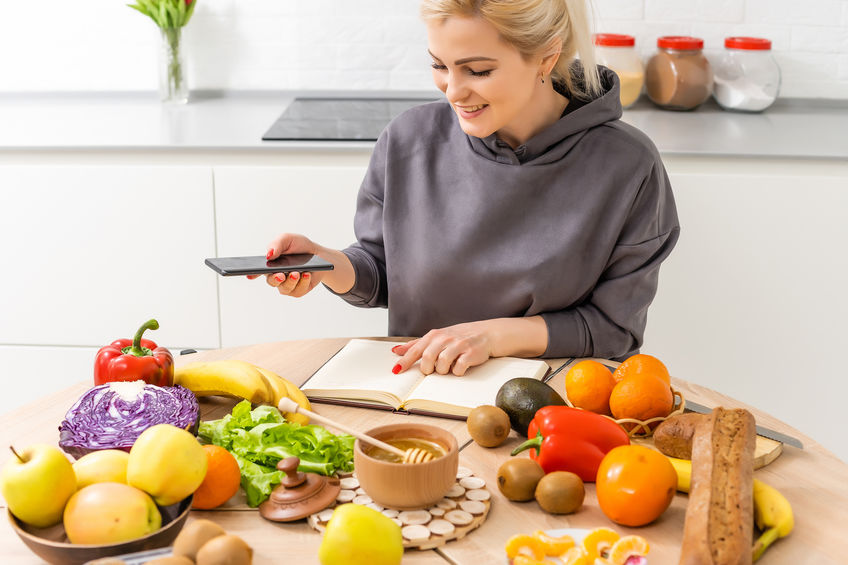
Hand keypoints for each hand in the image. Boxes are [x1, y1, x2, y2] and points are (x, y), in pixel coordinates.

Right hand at [247, 232, 355, 296]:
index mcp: (270, 264)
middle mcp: (276, 276)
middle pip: (271, 281)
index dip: (252, 273)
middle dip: (275, 279)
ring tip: (297, 272)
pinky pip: (298, 290)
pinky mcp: (298, 290)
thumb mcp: (288, 239)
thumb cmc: (299, 246)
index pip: (257, 270)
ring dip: (291, 281)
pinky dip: (303, 282)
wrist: (318, 255)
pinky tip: (306, 274)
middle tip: (281, 275)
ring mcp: (287, 284)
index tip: (250, 275)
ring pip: (285, 288)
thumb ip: (277, 244)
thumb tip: (269, 255)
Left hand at [391, 317, 548, 375]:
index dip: (405, 361)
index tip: (396, 371)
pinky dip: (457, 372)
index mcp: (435, 335)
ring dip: (443, 371)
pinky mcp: (470, 354)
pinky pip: (458, 369)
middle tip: (433, 370)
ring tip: (449, 367)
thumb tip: (396, 351)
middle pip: (427, 360)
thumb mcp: (437, 337)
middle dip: (428, 370)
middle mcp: (445, 339)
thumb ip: (417, 344)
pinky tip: (461, 367)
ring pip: (442, 366)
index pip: (415, 349)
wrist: (487, 333)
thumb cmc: (460, 337)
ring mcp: (458, 346)